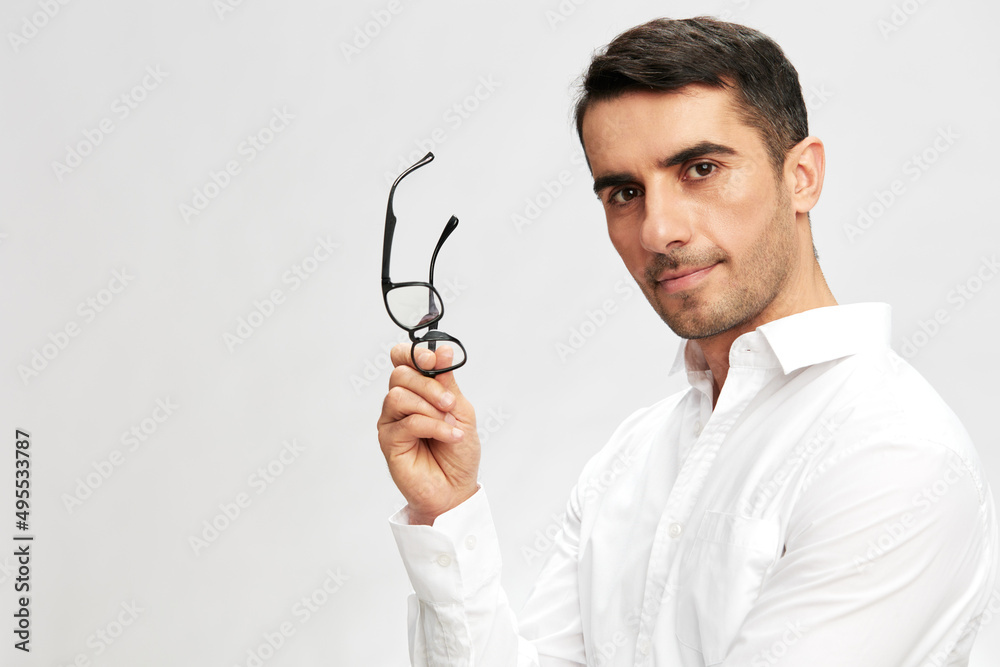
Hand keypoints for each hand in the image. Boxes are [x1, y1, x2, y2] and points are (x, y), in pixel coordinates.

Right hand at [377, 343, 480, 524]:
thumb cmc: (458, 452)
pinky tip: (449, 435)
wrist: (457, 488)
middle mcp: (400, 403)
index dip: (414, 354)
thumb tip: (442, 351)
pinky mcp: (389, 441)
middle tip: (450, 403)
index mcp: (417, 390)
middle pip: (400, 374)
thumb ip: (447, 382)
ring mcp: (391, 421)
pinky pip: (407, 422)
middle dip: (429, 386)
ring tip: (450, 423)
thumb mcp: (460, 410)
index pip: (402, 358)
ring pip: (398, 396)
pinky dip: (433, 426)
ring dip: (430, 407)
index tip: (434, 362)